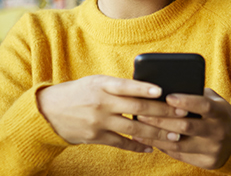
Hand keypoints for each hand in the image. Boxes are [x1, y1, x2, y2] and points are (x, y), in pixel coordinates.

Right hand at [37, 75, 181, 152]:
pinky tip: (151, 147)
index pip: (126, 85)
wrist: (48, 112)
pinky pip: (122, 142)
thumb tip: (149, 90)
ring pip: (133, 128)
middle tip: (182, 114)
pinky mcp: (96, 137)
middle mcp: (100, 103)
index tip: (162, 91)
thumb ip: (118, 86)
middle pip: (136, 109)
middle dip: (162, 112)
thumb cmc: (77, 93)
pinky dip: (138, 146)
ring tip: (175, 136)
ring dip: (157, 133)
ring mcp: (98, 121)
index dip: (144, 88)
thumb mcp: (94, 83)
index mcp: (100, 85)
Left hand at [132, 88, 230, 169]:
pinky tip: (145, 139)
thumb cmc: (215, 113)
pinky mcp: (208, 162)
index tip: (168, 97)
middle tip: (140, 113)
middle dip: (160, 120)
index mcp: (221, 113)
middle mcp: (220, 132)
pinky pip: (179, 155)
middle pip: (186, 126)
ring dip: (155, 136)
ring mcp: (214, 149)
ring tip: (137, 127)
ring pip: (179, 144)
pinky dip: (160, 146)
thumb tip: (162, 87)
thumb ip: (194, 94)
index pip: (204, 106)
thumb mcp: (212, 101)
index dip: (186, 101)